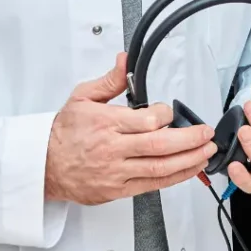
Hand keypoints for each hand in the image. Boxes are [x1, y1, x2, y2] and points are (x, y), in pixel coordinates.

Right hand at [44, 52, 216, 204]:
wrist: (43, 165)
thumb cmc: (64, 132)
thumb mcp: (82, 97)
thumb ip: (110, 81)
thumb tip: (125, 60)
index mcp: (106, 124)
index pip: (146, 121)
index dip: (166, 116)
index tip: (171, 112)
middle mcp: (113, 149)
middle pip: (159, 147)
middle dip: (189, 140)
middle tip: (207, 133)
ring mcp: (116, 172)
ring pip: (159, 169)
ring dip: (189, 161)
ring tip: (207, 152)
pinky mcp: (117, 190)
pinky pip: (152, 185)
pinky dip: (174, 178)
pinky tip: (189, 169)